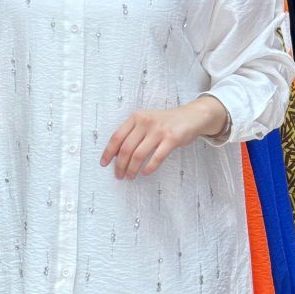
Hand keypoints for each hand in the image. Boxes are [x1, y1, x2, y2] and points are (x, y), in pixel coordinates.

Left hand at [100, 96, 228, 179]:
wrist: (190, 116)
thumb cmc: (165, 122)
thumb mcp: (146, 121)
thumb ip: (133, 133)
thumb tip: (117, 155)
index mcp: (136, 117)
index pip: (117, 137)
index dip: (109, 152)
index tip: (104, 164)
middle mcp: (145, 122)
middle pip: (126, 148)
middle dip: (120, 165)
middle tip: (119, 175)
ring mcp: (158, 130)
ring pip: (139, 155)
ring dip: (132, 169)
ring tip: (130, 177)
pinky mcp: (171, 139)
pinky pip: (156, 157)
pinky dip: (149, 168)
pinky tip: (145, 173)